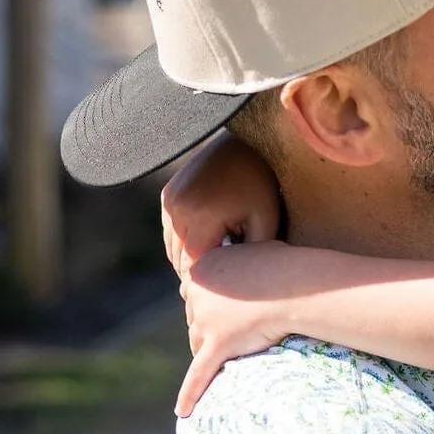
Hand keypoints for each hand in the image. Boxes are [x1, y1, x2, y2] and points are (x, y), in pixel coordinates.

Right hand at [160, 132, 281, 278]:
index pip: (193, 267)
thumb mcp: (265, 224)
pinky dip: (186, 239)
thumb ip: (248, 258)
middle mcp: (177, 206)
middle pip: (180, 258)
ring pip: (173, 246)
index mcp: (200, 216)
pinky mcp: (168, 193)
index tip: (226, 287)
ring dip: (191, 256)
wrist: (248, 146)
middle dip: (200, 271)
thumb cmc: (264, 187)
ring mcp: (169, 198)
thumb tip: (231, 287)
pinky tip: (209, 239)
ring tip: (217, 258)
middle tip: (221, 280)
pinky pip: (172, 229)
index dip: (209, 281)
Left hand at [175, 240, 311, 415]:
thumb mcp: (255, 252)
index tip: (227, 306)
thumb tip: (250, 261)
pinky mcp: (218, 344)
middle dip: (210, 327)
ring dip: (211, 349)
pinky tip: (183, 412)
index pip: (194, 292)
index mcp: (202, 269)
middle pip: (193, 319)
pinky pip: (199, 373)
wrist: (296, 284)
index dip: (211, 303)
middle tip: (238, 327)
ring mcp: (206, 321)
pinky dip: (190, 394)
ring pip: (197, 343)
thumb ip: (242, 261)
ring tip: (236, 349)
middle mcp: (197, 294)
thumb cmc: (286, 266)